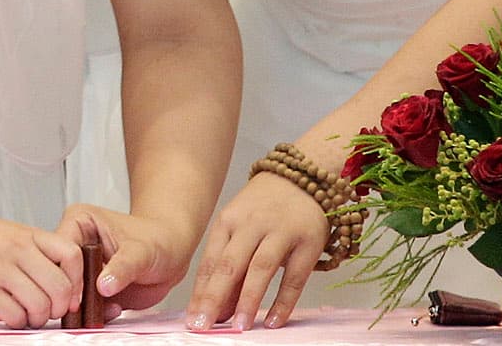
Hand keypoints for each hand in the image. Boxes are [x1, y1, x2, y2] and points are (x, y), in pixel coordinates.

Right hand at [0, 204, 81, 327]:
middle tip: (47, 313)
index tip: (69, 296)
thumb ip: (29, 250)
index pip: (72, 255)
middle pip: (60, 287)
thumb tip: (52, 277)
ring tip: (26, 317)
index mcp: (28, 234)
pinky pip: (12, 313)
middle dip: (59, 309)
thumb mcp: (6, 232)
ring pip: (39, 304)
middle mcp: (18, 250)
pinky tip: (7, 317)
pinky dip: (15, 322)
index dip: (77, 282)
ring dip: (37, 319)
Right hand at [55, 203, 199, 322]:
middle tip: (92, 304)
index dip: (67, 273)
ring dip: (84, 308)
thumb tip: (103, 285)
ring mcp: (81, 269)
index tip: (81, 292)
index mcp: (79, 223)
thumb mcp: (141, 250)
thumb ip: (123, 267)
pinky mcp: (90, 288)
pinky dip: (95, 314)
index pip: (59, 250)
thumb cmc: (157, 239)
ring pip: (67, 293)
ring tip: (106, 308)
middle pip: (59, 274)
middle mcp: (75, 245)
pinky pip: (83, 307)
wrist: (172, 253)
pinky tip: (114, 308)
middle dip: (74, 294)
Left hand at [185, 172, 326, 330]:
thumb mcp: (239, 227)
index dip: (200, 293)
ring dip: (248, 299)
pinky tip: (273, 321)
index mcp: (228, 221)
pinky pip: (294, 276)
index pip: (210, 262)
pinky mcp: (308, 242)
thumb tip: (217, 309)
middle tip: (205, 325)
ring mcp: (281, 232)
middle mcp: (252, 225)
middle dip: (215, 297)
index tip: (193, 319)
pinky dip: (284, 301)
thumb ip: (228, 265)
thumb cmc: (264, 208)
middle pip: (230, 264)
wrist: (303, 176)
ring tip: (238, 326)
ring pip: (260, 268)